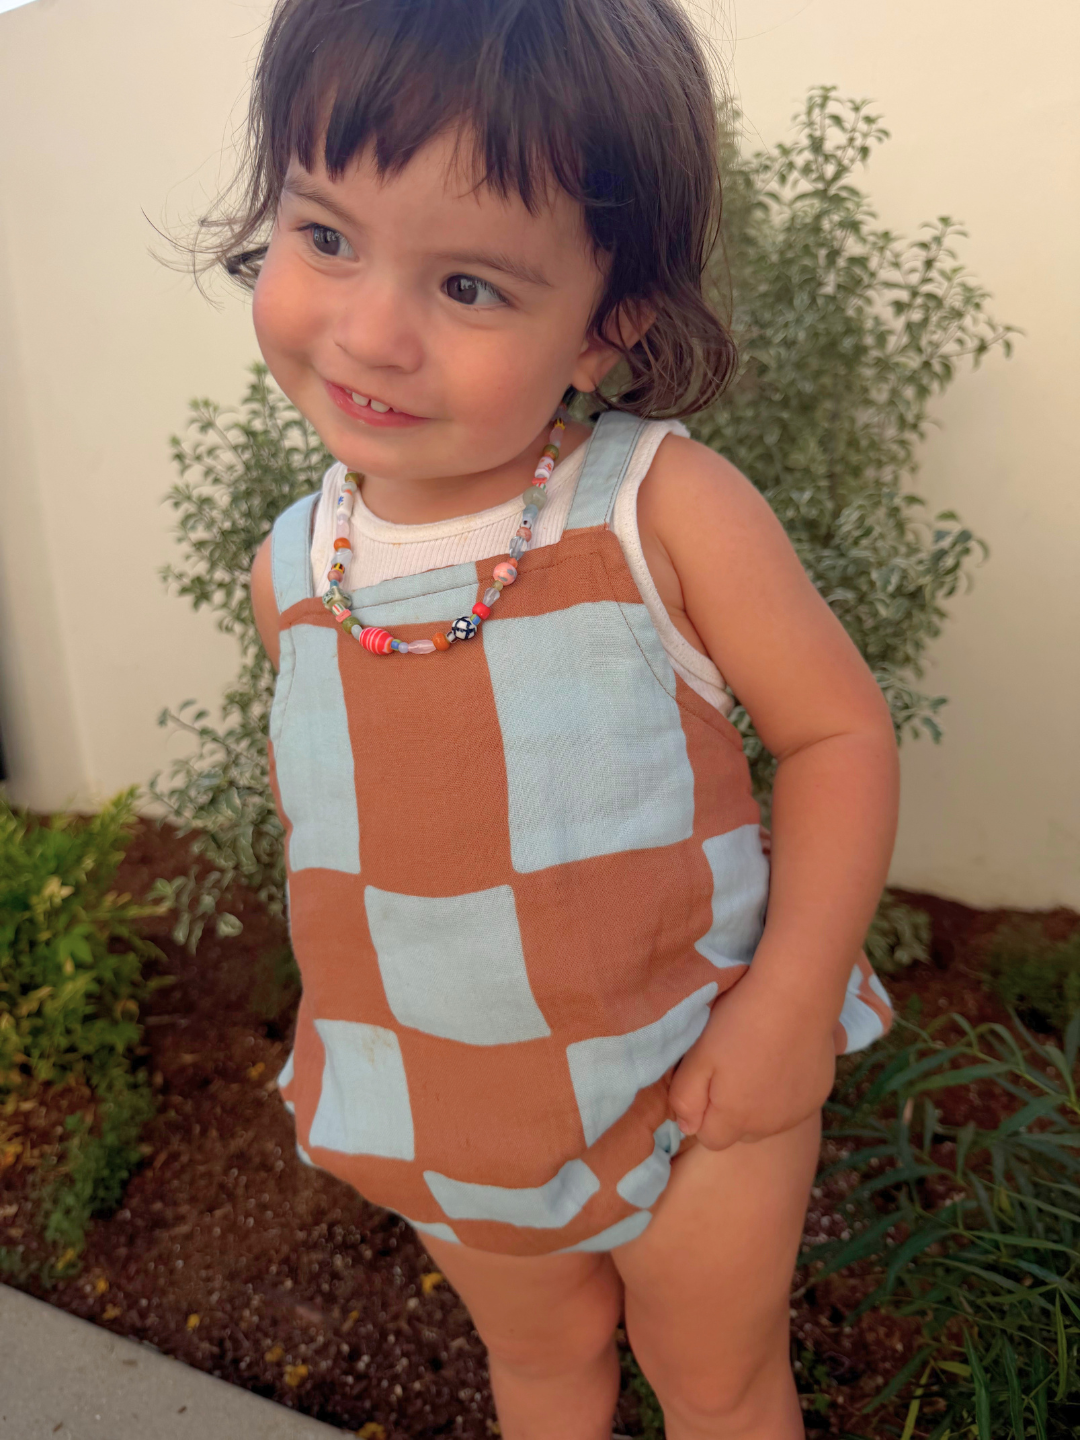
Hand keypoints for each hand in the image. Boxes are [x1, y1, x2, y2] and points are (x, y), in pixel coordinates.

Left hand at [668, 970, 835, 1149]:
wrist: (796, 996)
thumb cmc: (739, 1023)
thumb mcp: (698, 1057)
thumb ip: (686, 1098)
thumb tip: (687, 1127)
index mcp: (736, 1119)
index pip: (710, 1139)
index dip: (703, 1113)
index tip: (707, 1080)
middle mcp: (770, 1126)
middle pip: (740, 1133)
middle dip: (731, 1112)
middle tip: (731, 1068)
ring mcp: (798, 1112)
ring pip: (769, 1121)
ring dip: (759, 1103)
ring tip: (757, 1060)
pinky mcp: (819, 1094)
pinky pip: (794, 1105)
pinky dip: (785, 1091)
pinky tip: (783, 1058)